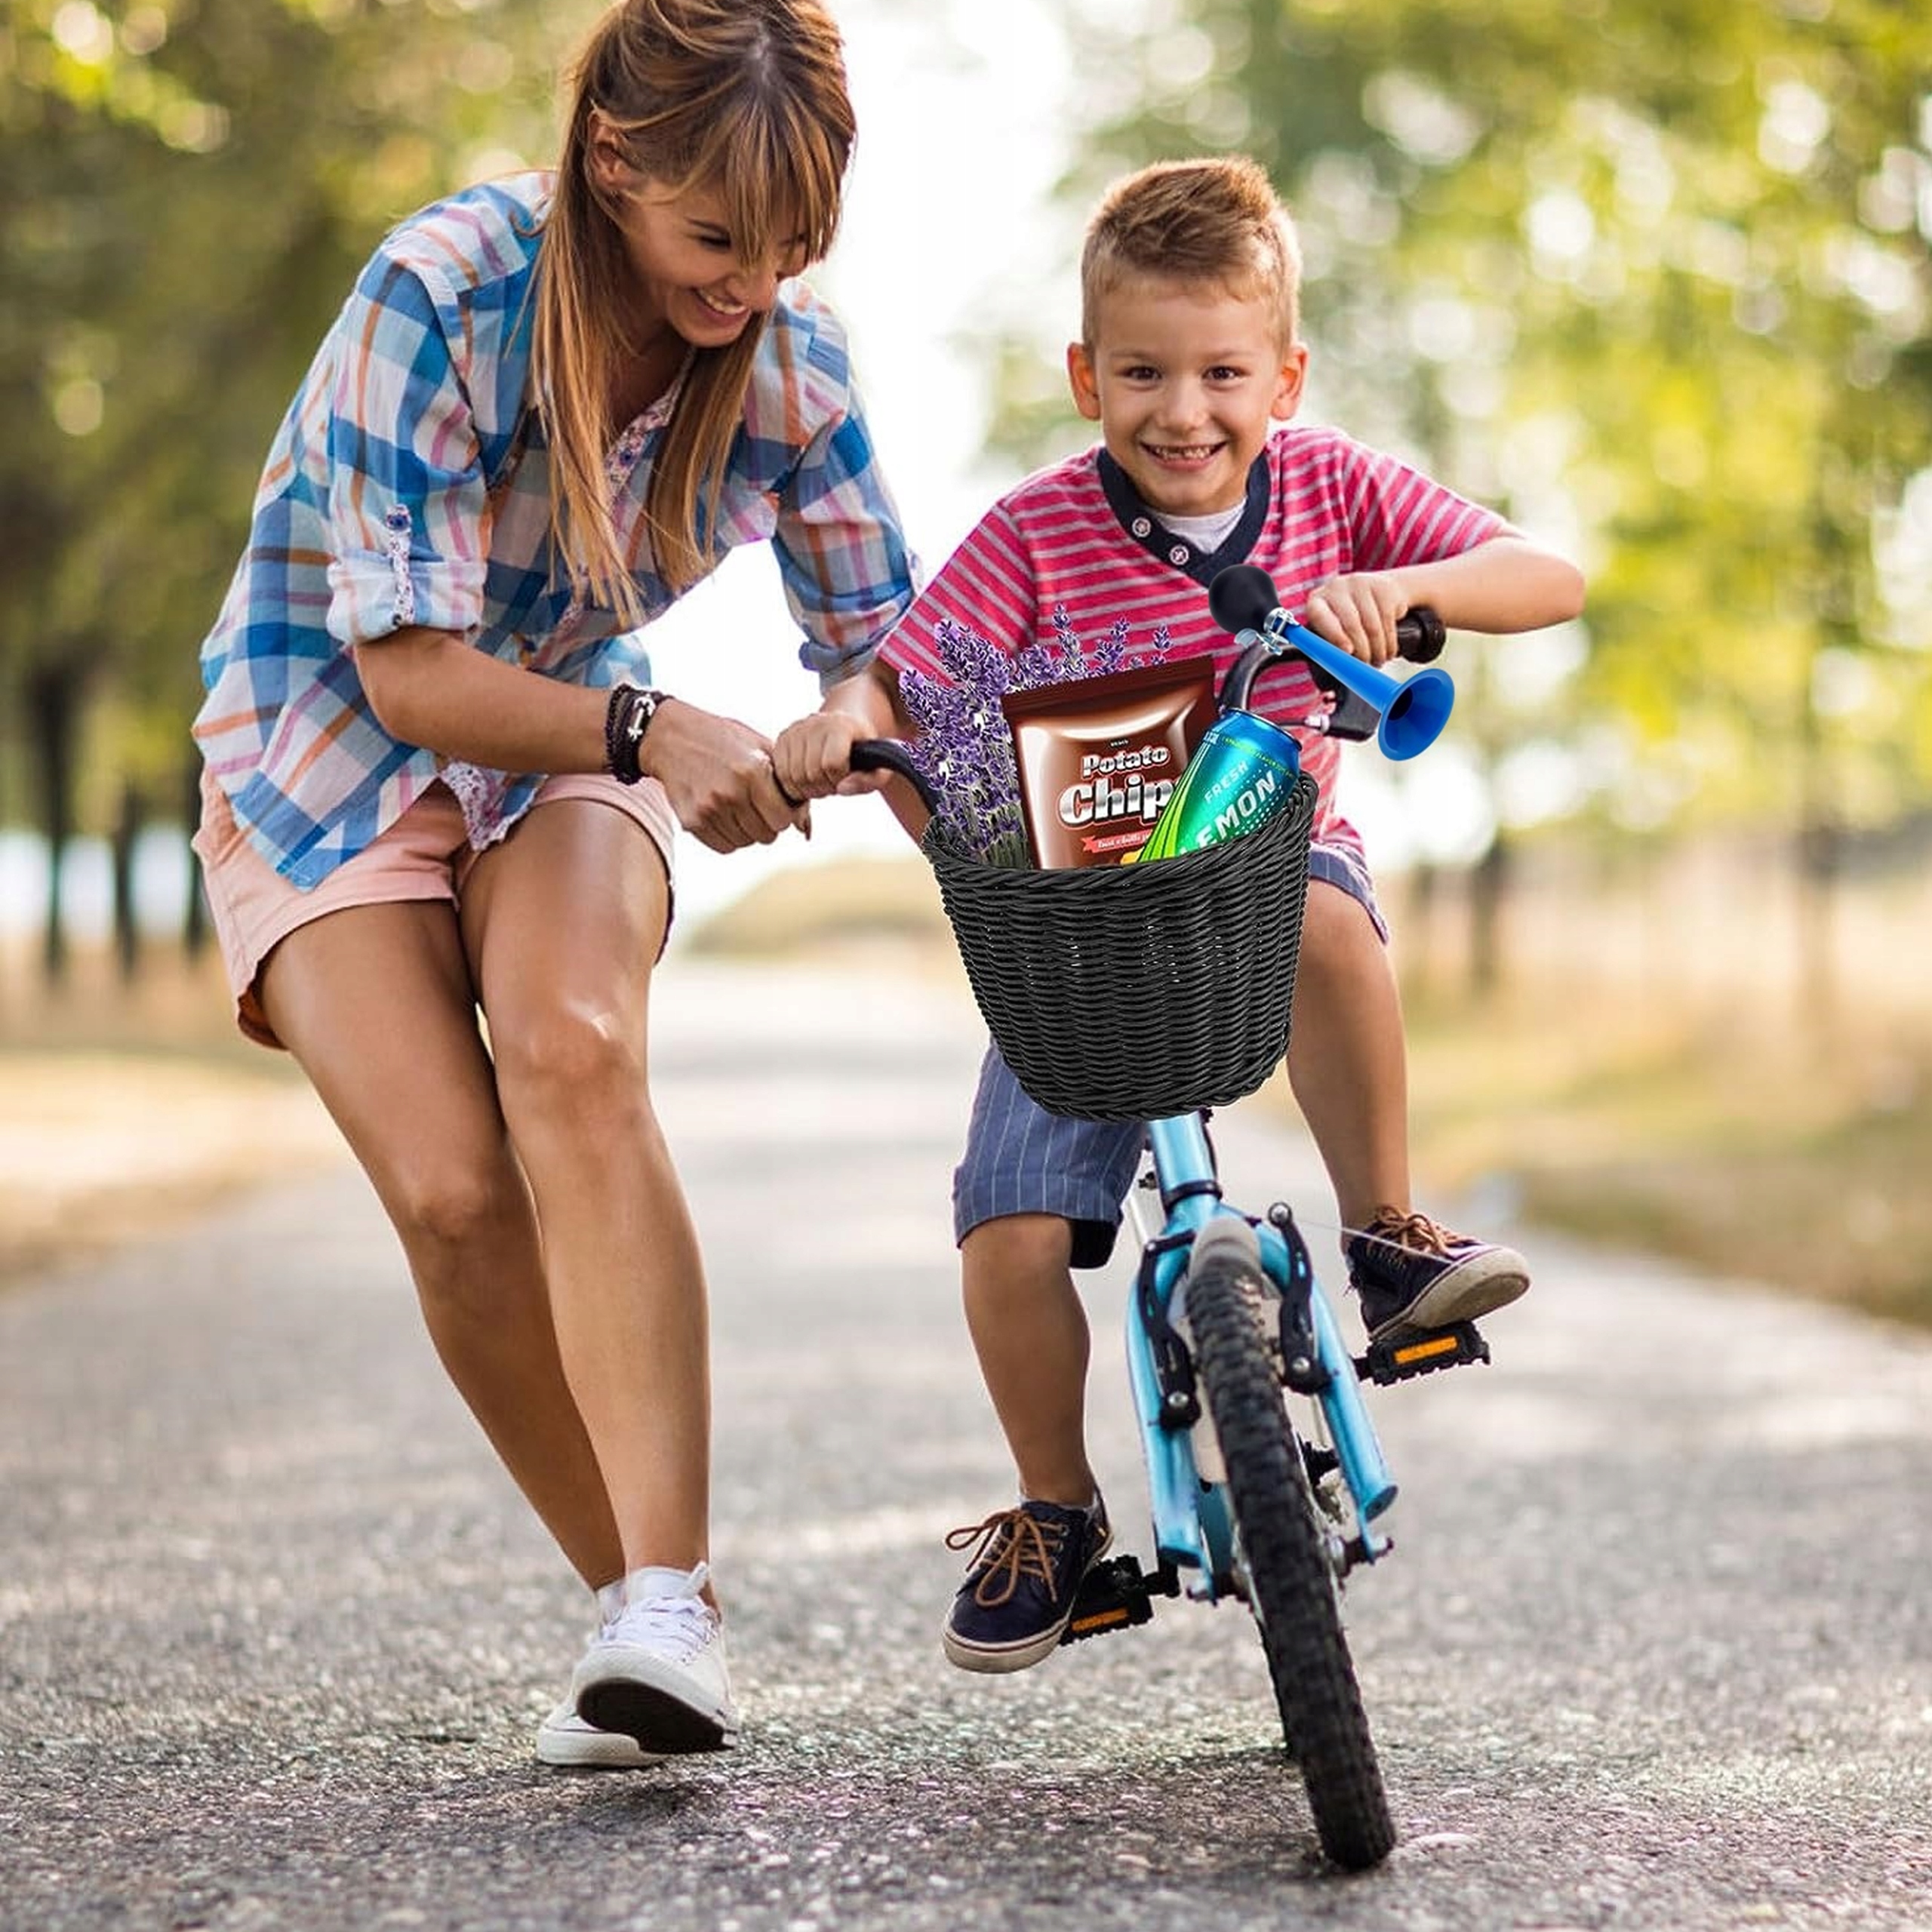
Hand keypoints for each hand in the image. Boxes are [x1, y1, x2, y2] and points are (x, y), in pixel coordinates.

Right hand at [640, 700, 808, 851]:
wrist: (670, 737)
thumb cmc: (721, 739)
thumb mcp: (759, 745)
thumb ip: (786, 780)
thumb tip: (805, 826)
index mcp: (753, 771)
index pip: (784, 820)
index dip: (785, 813)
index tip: (777, 803)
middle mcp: (731, 792)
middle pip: (767, 835)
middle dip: (767, 822)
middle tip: (757, 804)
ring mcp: (709, 809)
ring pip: (746, 842)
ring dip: (748, 830)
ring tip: (738, 806)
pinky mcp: (692, 820)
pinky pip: (724, 846)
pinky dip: (729, 836)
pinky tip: (723, 814)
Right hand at [770, 708, 894, 802]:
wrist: (846, 729)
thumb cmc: (863, 753)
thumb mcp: (877, 768)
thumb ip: (867, 781)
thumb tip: (842, 789)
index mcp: (841, 725)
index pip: (832, 764)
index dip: (838, 779)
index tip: (844, 776)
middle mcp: (815, 722)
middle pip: (811, 772)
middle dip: (823, 787)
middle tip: (831, 783)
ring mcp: (796, 729)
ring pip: (793, 775)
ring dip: (807, 789)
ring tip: (820, 782)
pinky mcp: (782, 738)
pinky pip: (781, 773)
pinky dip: (793, 785)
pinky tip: (806, 780)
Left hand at [1300, 572, 1409, 666]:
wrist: (1378, 591)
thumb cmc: (1348, 620)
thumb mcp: (1334, 629)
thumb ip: (1328, 646)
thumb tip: (1330, 676)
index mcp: (1317, 602)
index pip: (1321, 618)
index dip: (1335, 635)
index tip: (1347, 652)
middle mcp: (1336, 588)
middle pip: (1351, 624)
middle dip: (1361, 651)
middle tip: (1367, 666)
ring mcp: (1360, 583)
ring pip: (1372, 626)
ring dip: (1378, 650)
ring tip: (1379, 661)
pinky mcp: (1383, 586)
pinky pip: (1388, 620)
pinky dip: (1390, 641)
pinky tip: (1389, 650)